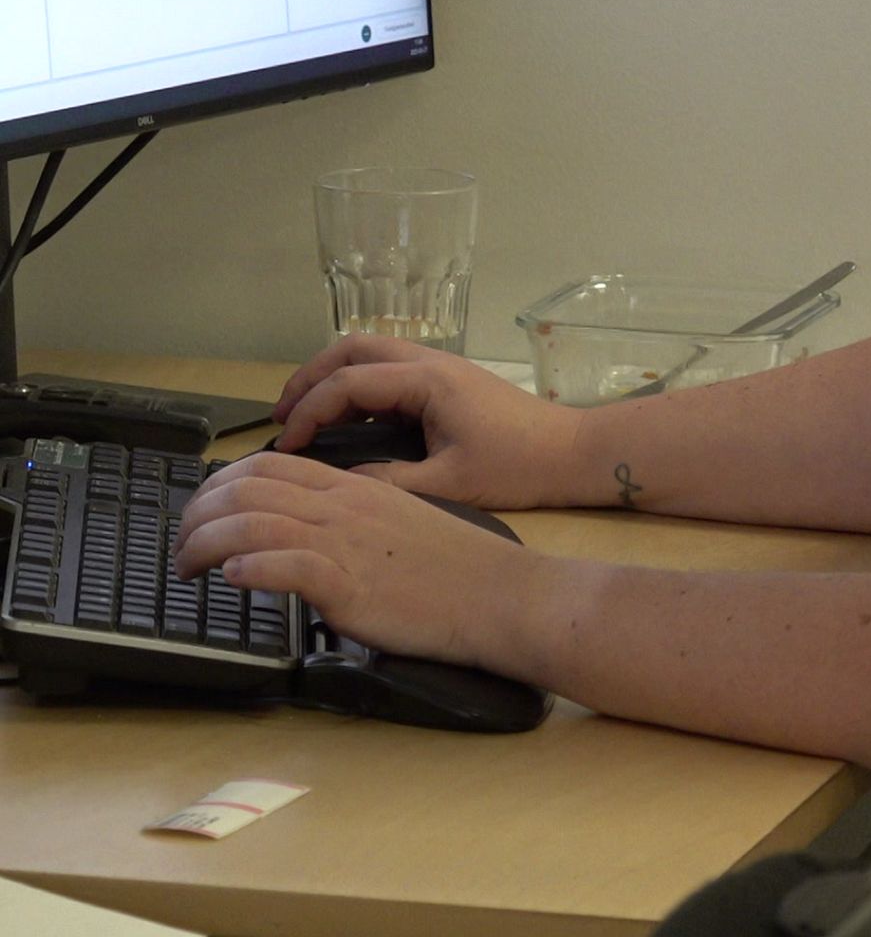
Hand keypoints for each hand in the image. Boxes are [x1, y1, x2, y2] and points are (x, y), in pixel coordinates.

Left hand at [171, 451, 546, 666]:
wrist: (499, 594)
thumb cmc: (457, 567)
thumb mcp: (400, 522)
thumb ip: (352, 518)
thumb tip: (310, 531)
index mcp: (354, 487)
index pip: (269, 465)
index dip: (221, 483)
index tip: (205, 508)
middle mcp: (342, 506)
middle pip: (248, 487)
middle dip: (199, 511)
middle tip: (182, 541)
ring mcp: (345, 543)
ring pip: (252, 522)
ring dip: (205, 543)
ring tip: (187, 566)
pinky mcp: (350, 585)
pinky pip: (284, 566)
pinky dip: (248, 568)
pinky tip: (232, 579)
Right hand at [270, 335, 585, 508]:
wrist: (572, 453)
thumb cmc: (518, 468)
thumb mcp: (450, 484)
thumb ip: (390, 483)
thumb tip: (341, 483)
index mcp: (427, 380)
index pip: (349, 382)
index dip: (310, 410)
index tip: (288, 443)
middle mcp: (429, 361)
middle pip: (352, 349)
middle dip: (310, 377)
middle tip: (283, 416)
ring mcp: (440, 366)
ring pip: (370, 354)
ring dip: (333, 377)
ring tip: (306, 414)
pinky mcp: (447, 380)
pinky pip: (389, 371)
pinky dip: (359, 388)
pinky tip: (350, 420)